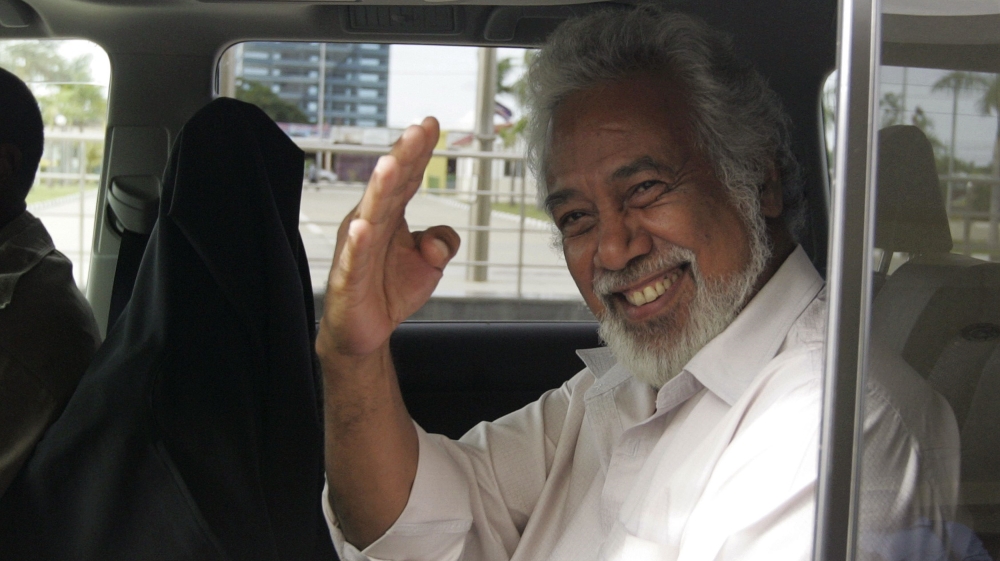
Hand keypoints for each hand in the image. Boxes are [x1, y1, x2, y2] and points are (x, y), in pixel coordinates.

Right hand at [317, 117, 458, 359]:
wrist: (364, 331)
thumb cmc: (390, 289)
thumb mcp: (429, 264)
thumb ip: (444, 242)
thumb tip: (440, 237)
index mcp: (388, 215)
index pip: (406, 178)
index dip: (418, 152)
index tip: (430, 124)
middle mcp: (370, 224)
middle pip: (389, 187)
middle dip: (403, 157)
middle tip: (417, 131)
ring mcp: (357, 249)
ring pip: (370, 214)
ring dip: (379, 189)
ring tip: (390, 164)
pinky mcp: (348, 278)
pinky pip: (354, 258)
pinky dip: (357, 243)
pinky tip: (361, 227)